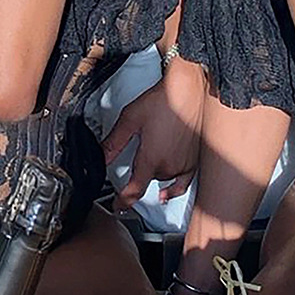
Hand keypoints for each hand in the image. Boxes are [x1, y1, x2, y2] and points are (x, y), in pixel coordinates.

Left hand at [102, 57, 205, 208]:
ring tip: (152, 153)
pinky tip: (167, 193)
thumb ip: (113, 143)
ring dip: (154, 172)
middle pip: (147, 180)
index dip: (122, 201)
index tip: (117, 206)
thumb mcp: (130, 119)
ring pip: (163, 178)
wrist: (189, 89)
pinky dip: (173, 189)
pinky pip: (183, 183)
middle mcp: (169, 166)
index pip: (134, 191)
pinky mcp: (195, 159)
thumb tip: (99, 157)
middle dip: (138, 171)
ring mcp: (184, 164)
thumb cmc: (164, 99)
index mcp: (151, 159)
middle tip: (137, 151)